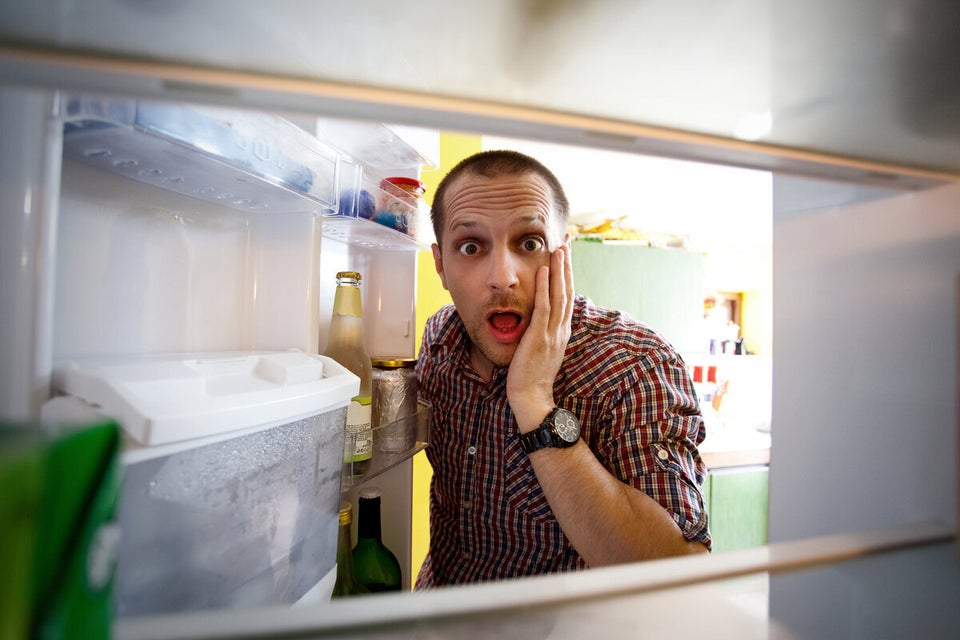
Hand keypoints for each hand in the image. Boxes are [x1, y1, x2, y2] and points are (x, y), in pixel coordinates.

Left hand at [507, 239, 574, 431]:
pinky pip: (543, 307)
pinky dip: (544, 286)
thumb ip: (544, 332)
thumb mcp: (542, 350)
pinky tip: (543, 270)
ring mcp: (552, 332)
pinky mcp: (539, 337)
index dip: (567, 273)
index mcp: (562, 330)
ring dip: (559, 269)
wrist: (532, 398)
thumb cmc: (532, 377)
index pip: (567, 295)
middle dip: (567, 264)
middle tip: (567, 240)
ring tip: (559, 247)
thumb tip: (540, 319)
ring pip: (559, 294)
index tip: (566, 254)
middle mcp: (561, 328)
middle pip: (567, 289)